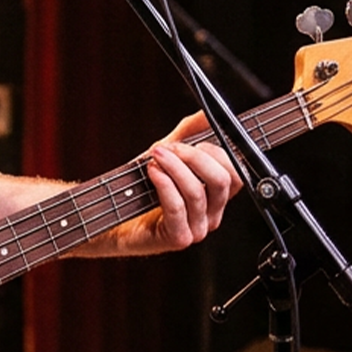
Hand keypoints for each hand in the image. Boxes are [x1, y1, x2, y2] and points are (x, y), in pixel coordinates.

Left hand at [112, 111, 241, 252]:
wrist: (115, 214)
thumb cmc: (143, 187)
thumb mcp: (169, 154)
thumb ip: (190, 133)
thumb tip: (207, 113)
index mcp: (216, 197)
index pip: (236, 173)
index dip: (216, 153)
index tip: (191, 142)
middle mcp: (212, 215)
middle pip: (221, 181)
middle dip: (194, 157)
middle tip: (169, 148)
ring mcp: (197, 229)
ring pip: (197, 192)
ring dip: (174, 167)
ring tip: (155, 157)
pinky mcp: (178, 238)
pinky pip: (177, 207)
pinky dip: (164, 184)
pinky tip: (152, 172)